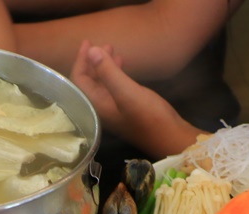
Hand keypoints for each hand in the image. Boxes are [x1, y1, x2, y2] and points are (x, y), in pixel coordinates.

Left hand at [70, 40, 199, 158]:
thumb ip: (108, 71)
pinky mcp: (125, 108)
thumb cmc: (148, 116)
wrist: (170, 136)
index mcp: (96, 105)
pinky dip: (115, 74)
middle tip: (103, 44)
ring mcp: (113, 109)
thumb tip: (91, 51)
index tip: (88, 42)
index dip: (81, 60)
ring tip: (113, 49)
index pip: (79, 80)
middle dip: (93, 61)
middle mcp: (101, 108)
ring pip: (101, 83)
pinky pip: (113, 87)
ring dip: (105, 66)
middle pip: (89, 81)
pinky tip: (122, 65)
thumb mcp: (127, 91)